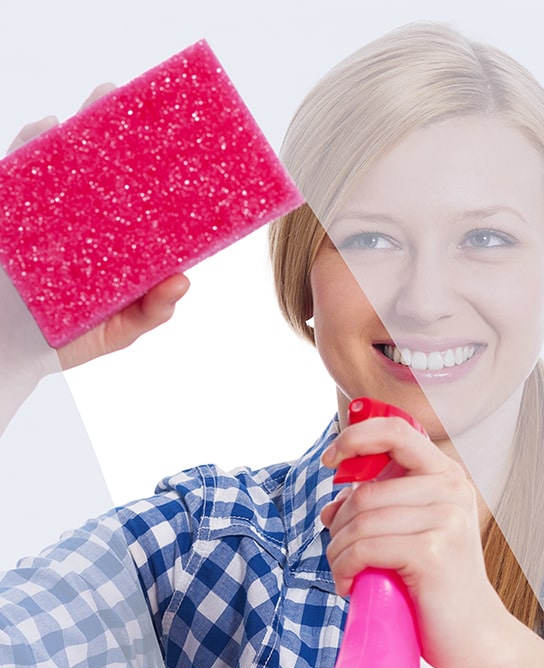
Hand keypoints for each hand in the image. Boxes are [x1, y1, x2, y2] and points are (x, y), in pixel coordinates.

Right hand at [6, 86, 189, 371]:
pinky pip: (17, 171)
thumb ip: (150, 311)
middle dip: (116, 131)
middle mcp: (83, 219)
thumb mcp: (118, 330)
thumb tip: (183, 279)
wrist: (8, 348)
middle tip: (133, 102)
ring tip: (100, 101)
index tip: (178, 141)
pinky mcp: (10, 210)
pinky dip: (30, 146)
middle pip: (103, 168)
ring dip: (79, 128)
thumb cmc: (69, 337)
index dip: (156, 172)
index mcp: (114, 242)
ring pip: (62, 161)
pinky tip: (48, 129)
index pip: (139, 200)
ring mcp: (46, 212)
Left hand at [320, 415, 505, 667]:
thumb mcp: (411, 535)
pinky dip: (345, 569)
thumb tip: (330, 506)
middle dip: (339, 527)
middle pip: (365, 492)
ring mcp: (445, 519)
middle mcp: (451, 489)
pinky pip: (363, 548)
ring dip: (338, 553)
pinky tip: (351, 586)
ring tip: (347, 575)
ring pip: (359, 522)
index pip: (396, 431)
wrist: (476, 636)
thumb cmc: (436, 586)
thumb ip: (379, 510)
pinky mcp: (432, 551)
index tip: (329, 461)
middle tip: (342, 556)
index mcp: (447, 475)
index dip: (354, 438)